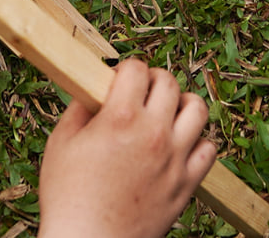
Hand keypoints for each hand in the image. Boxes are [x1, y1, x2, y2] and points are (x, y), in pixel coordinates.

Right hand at [39, 59, 215, 237]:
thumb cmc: (68, 199)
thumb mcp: (61, 144)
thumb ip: (79, 110)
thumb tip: (92, 92)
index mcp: (121, 117)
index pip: (137, 68)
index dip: (126, 70)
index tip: (119, 82)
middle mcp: (154, 132)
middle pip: (169, 82)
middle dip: (154, 81)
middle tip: (141, 94)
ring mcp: (175, 158)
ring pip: (197, 109)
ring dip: (182, 104)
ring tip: (166, 114)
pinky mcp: (186, 183)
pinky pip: (208, 149)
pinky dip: (197, 142)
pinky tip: (179, 146)